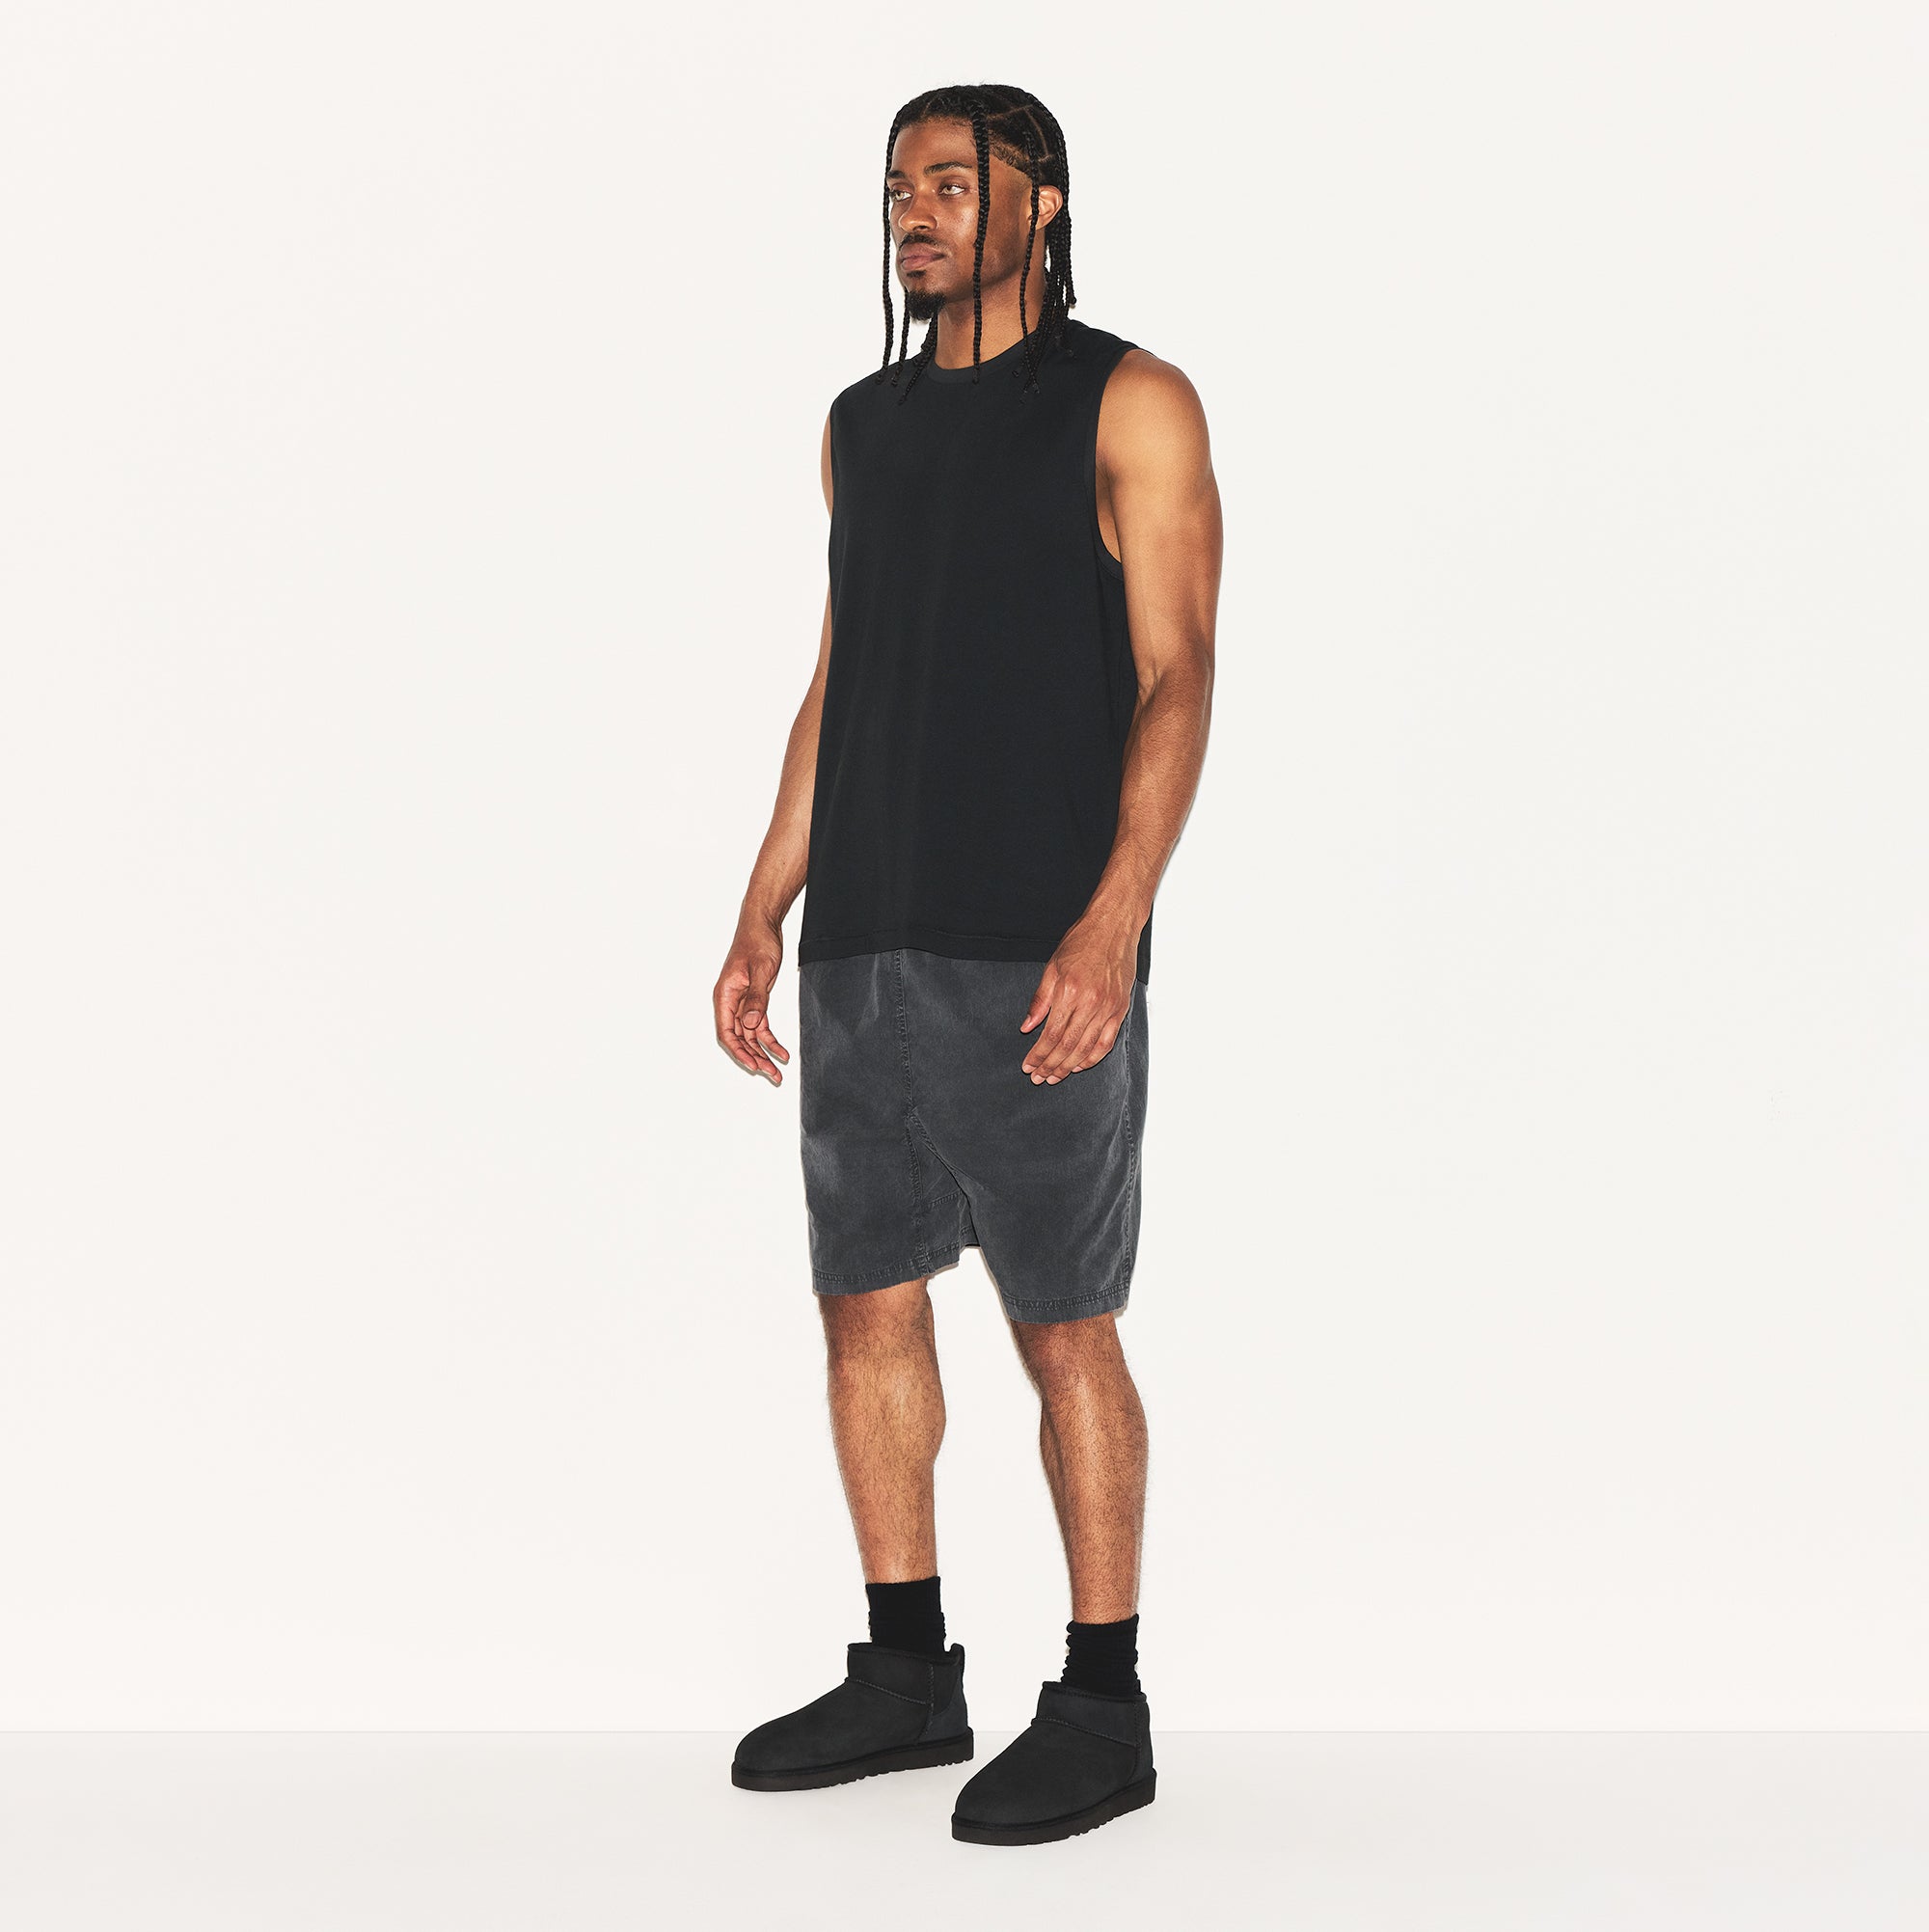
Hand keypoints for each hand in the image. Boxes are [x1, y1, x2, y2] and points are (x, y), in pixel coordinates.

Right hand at [714, 919, 789, 1084]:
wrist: (763, 926)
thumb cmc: (757, 942)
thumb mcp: (760, 971)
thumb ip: (756, 999)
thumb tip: (749, 1024)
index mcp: (725, 995)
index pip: (726, 1032)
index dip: (739, 1051)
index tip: (754, 1065)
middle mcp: (731, 1002)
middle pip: (739, 1038)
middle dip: (754, 1058)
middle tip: (771, 1074)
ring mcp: (742, 1003)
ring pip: (750, 1036)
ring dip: (763, 1053)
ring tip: (777, 1071)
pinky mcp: (755, 1001)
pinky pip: (760, 1026)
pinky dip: (770, 1040)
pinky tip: (781, 1051)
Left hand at [1018, 916, 1137, 1084]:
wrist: (1113, 926)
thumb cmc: (1081, 942)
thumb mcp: (1052, 966)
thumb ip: (1040, 1000)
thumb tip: (1027, 1027)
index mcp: (1069, 991)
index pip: (1050, 1034)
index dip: (1038, 1054)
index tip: (1028, 1066)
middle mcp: (1090, 1002)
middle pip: (1067, 1045)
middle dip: (1050, 1065)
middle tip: (1039, 1078)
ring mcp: (1108, 1007)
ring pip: (1086, 1048)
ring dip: (1069, 1066)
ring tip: (1055, 1076)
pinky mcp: (1120, 1008)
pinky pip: (1107, 1041)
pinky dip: (1093, 1057)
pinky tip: (1080, 1064)